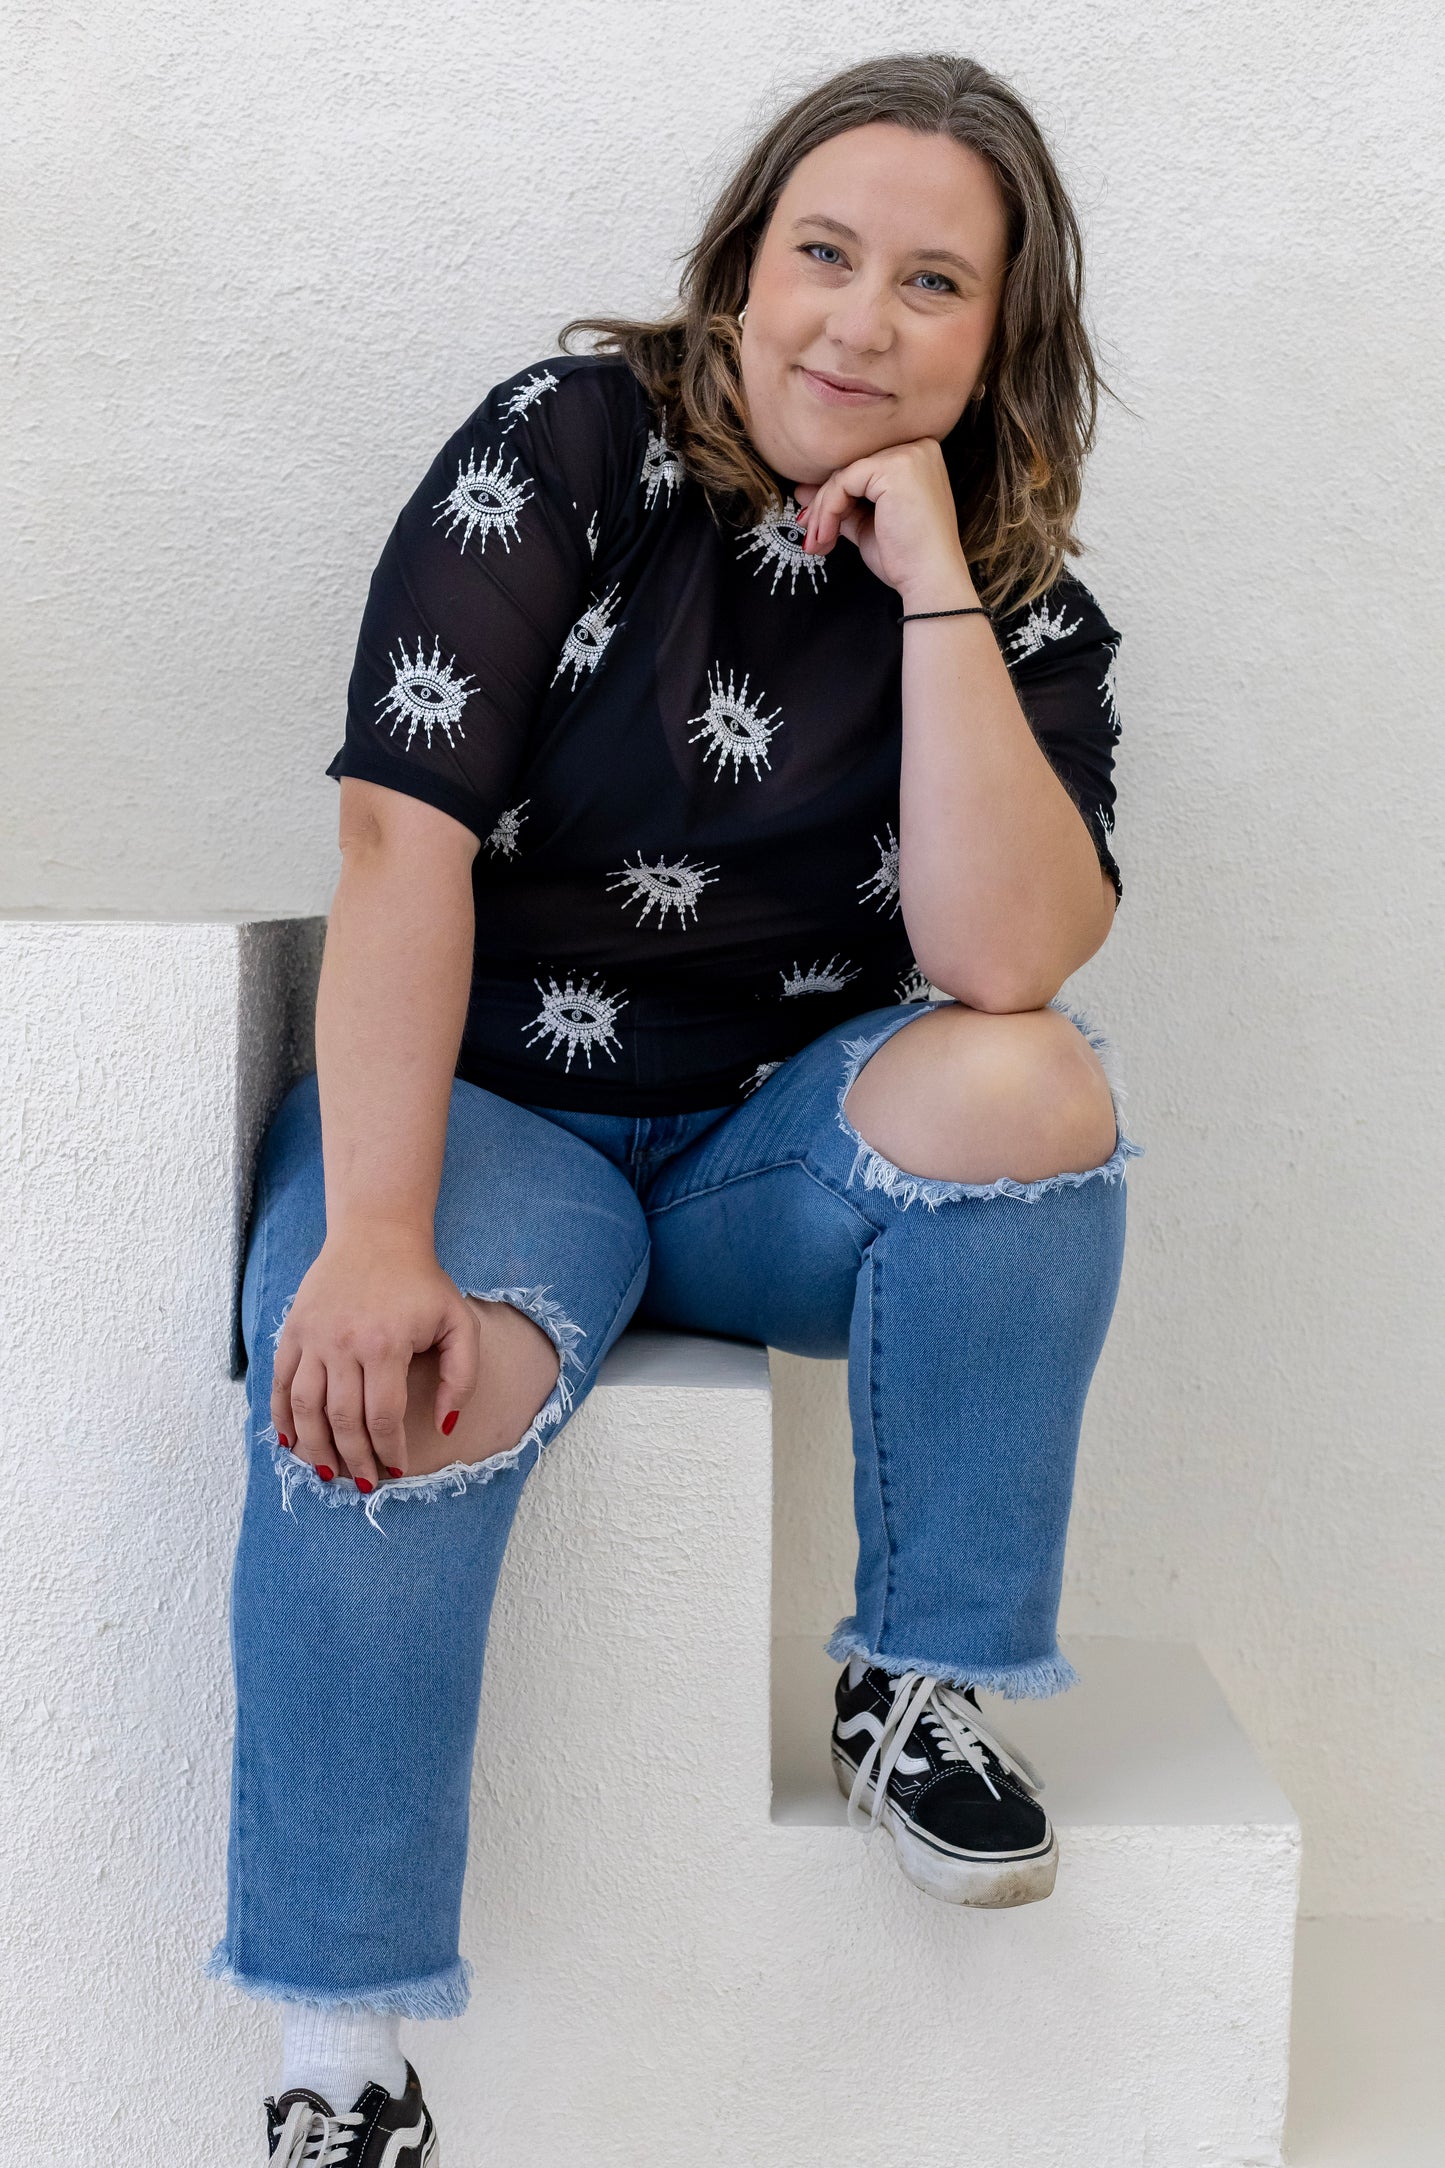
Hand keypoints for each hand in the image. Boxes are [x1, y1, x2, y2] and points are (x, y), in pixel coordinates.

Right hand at [270, 1231, 478, 1490]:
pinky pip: (281, 1383)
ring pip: (304, 1408)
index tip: (397, 1470)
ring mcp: (312, 1338)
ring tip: (326, 1472)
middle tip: (363, 1484)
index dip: (389, 1451)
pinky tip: (290, 1442)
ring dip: (314, 1447)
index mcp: (385, 1345)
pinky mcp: (292, 1331)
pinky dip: (282, 1418)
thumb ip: (461, 1377)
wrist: (376, 1234)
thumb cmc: (421, 1282)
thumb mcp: (458, 1323)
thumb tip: (444, 1426)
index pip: (382, 1417)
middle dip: (353, 1459)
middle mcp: (343, 1344)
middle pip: (342, 1420)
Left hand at [793, 439, 978, 611]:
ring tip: (816, 543)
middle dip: (823, 505)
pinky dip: (828, 512)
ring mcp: (908, 454)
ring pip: (844, 475)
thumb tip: (803, 491)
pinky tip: (827, 537)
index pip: (862, 468)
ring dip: (822, 513)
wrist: (930, 580)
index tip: (813, 523)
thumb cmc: (906, 557)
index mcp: (918, 456)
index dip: (832, 496)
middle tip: (809, 537)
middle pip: (851, 469)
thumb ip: (841, 503)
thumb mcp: (867, 523)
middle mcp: (918, 447)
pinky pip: (844, 483)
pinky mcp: (894, 468)